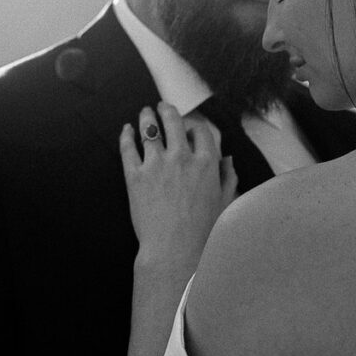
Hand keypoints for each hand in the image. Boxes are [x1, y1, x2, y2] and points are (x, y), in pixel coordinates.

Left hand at [120, 102, 237, 270]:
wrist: (174, 249)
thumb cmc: (202, 231)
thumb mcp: (225, 203)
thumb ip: (229, 178)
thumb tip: (229, 160)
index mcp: (206, 164)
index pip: (201, 132)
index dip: (194, 127)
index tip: (189, 129)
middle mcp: (181, 158)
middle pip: (173, 121)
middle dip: (167, 109)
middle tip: (162, 106)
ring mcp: (156, 165)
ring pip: (150, 129)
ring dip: (147, 116)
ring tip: (145, 112)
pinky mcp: (135, 176)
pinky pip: (128, 148)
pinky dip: (126, 135)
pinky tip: (126, 129)